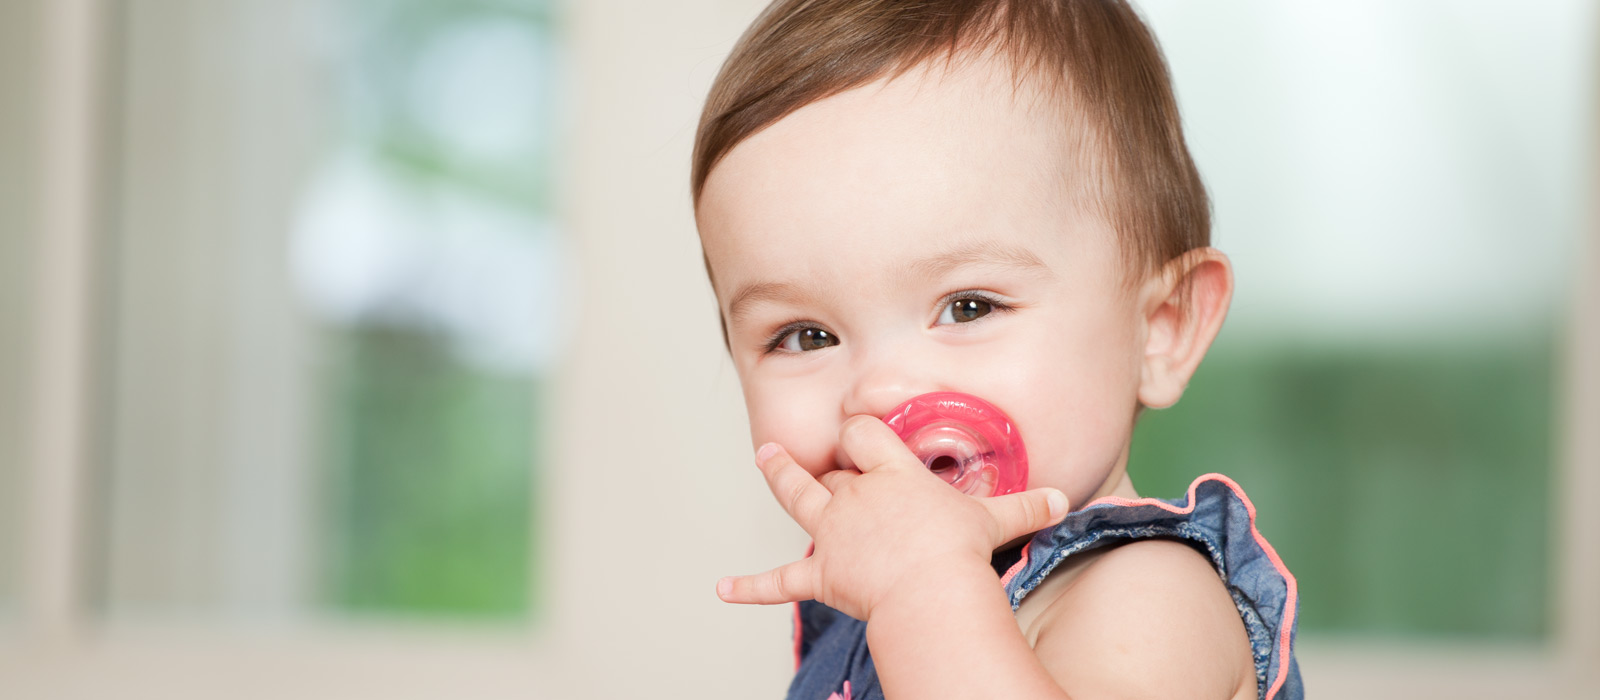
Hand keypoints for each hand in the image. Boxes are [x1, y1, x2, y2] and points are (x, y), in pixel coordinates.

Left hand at [716, 415, 1069, 620]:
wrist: (928, 590)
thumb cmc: (958, 555)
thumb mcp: (998, 522)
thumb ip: (1027, 507)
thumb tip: (1065, 500)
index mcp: (893, 475)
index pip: (865, 435)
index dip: (860, 432)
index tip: (860, 430)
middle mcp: (856, 496)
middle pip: (830, 467)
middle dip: (821, 458)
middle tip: (804, 446)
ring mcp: (833, 534)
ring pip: (798, 498)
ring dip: (780, 478)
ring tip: (763, 459)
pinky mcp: (820, 574)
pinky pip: (779, 579)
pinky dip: (751, 586)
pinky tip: (724, 588)